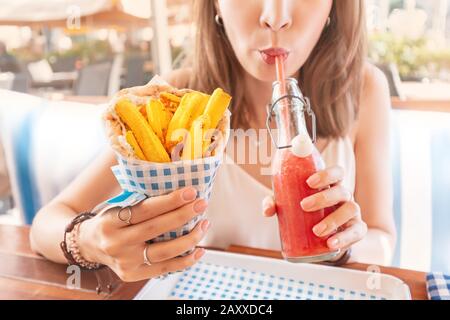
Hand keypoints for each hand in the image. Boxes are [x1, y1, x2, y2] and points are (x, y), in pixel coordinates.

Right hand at [77, 186, 208, 281]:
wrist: (87, 246)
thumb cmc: (110, 220)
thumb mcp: (116, 206)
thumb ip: (139, 201)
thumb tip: (176, 189)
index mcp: (110, 221)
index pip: (144, 210)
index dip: (169, 201)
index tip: (190, 191)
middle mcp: (116, 243)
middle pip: (155, 229)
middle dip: (183, 215)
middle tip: (202, 204)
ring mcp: (125, 262)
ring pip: (164, 252)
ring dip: (190, 239)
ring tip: (204, 225)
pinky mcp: (133, 275)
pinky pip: (165, 269)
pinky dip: (185, 260)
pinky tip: (199, 250)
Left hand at [262, 166, 366, 258]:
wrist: (320, 238)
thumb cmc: (304, 213)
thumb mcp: (290, 205)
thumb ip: (277, 203)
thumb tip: (268, 210)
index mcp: (331, 185)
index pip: (337, 172)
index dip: (326, 174)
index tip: (309, 182)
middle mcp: (344, 196)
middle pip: (342, 190)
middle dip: (324, 197)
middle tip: (304, 206)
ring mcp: (352, 213)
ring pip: (351, 209)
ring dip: (334, 220)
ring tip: (316, 231)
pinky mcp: (356, 230)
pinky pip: (357, 232)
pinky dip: (345, 238)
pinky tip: (331, 243)